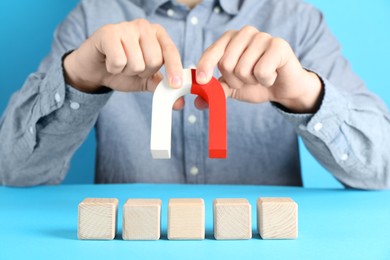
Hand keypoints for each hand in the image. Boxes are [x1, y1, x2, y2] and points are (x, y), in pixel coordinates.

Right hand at [63, 19, 184, 108]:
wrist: (94, 70)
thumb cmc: (122, 70)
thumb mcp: (145, 80)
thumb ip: (162, 87)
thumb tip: (179, 103)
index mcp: (157, 34)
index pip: (171, 51)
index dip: (174, 69)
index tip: (175, 85)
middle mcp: (144, 26)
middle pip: (154, 60)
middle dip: (142, 72)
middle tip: (131, 67)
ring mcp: (126, 27)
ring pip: (137, 62)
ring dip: (127, 71)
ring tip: (119, 63)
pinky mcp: (108, 32)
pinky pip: (119, 60)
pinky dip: (114, 68)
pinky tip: (109, 61)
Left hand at [196, 26, 322, 112]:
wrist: (283, 88)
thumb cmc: (256, 83)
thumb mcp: (232, 88)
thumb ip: (215, 91)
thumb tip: (198, 102)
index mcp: (230, 39)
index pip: (212, 52)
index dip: (205, 66)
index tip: (202, 80)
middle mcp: (245, 33)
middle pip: (226, 64)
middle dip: (236, 81)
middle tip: (249, 79)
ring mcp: (262, 37)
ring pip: (243, 69)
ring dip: (252, 81)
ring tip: (262, 76)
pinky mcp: (279, 45)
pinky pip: (261, 71)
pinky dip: (266, 80)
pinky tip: (273, 75)